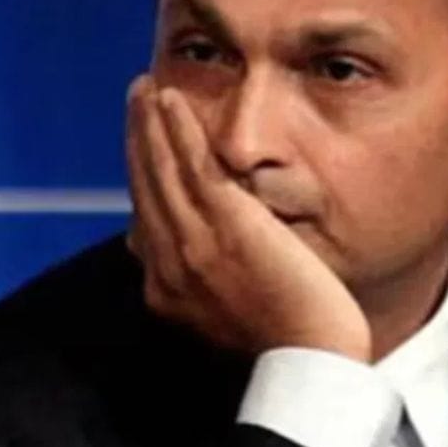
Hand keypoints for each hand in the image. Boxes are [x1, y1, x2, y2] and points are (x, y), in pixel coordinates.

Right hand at [125, 75, 371, 361]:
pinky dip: (178, 130)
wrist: (310, 358)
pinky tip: (172, 101)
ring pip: (162, 169)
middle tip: (137, 98)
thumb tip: (183, 259)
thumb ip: (203, 280)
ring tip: (148, 88)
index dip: (140, 174)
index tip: (141, 144)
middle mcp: (169, 262)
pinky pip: (193, 165)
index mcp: (166, 287)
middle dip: (137, 138)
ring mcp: (194, 242)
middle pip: (145, 185)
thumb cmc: (285, 340)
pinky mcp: (227, 223)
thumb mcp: (227, 313)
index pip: (145, 218)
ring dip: (150, 123)